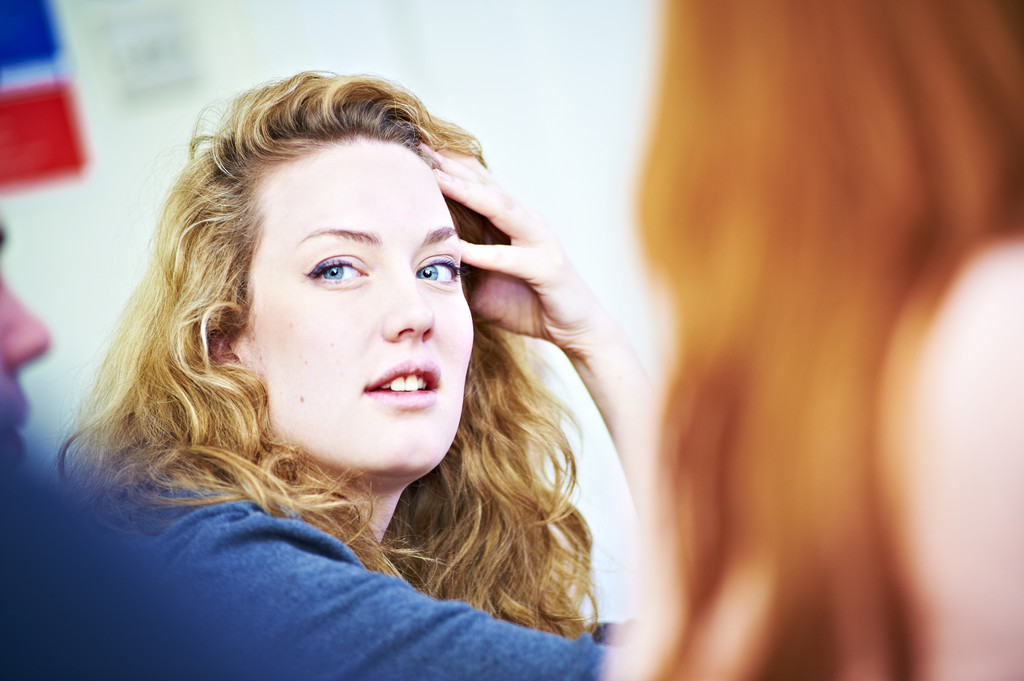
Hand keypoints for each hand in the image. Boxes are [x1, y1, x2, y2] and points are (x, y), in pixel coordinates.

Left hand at [424, 145, 654, 484]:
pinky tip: (460, 248)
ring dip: (468, 193)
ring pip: (500, 209)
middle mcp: (527, 223)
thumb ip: (459, 267)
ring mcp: (540, 242)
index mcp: (512, 222)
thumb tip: (418, 265)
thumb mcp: (485, 283)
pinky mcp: (548, 268)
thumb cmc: (529, 304)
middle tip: (420, 146)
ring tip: (437, 178)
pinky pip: (511, 258)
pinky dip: (485, 253)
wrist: (576, 330)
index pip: (478, 184)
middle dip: (453, 166)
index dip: (448, 165)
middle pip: (486, 186)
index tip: (415, 147)